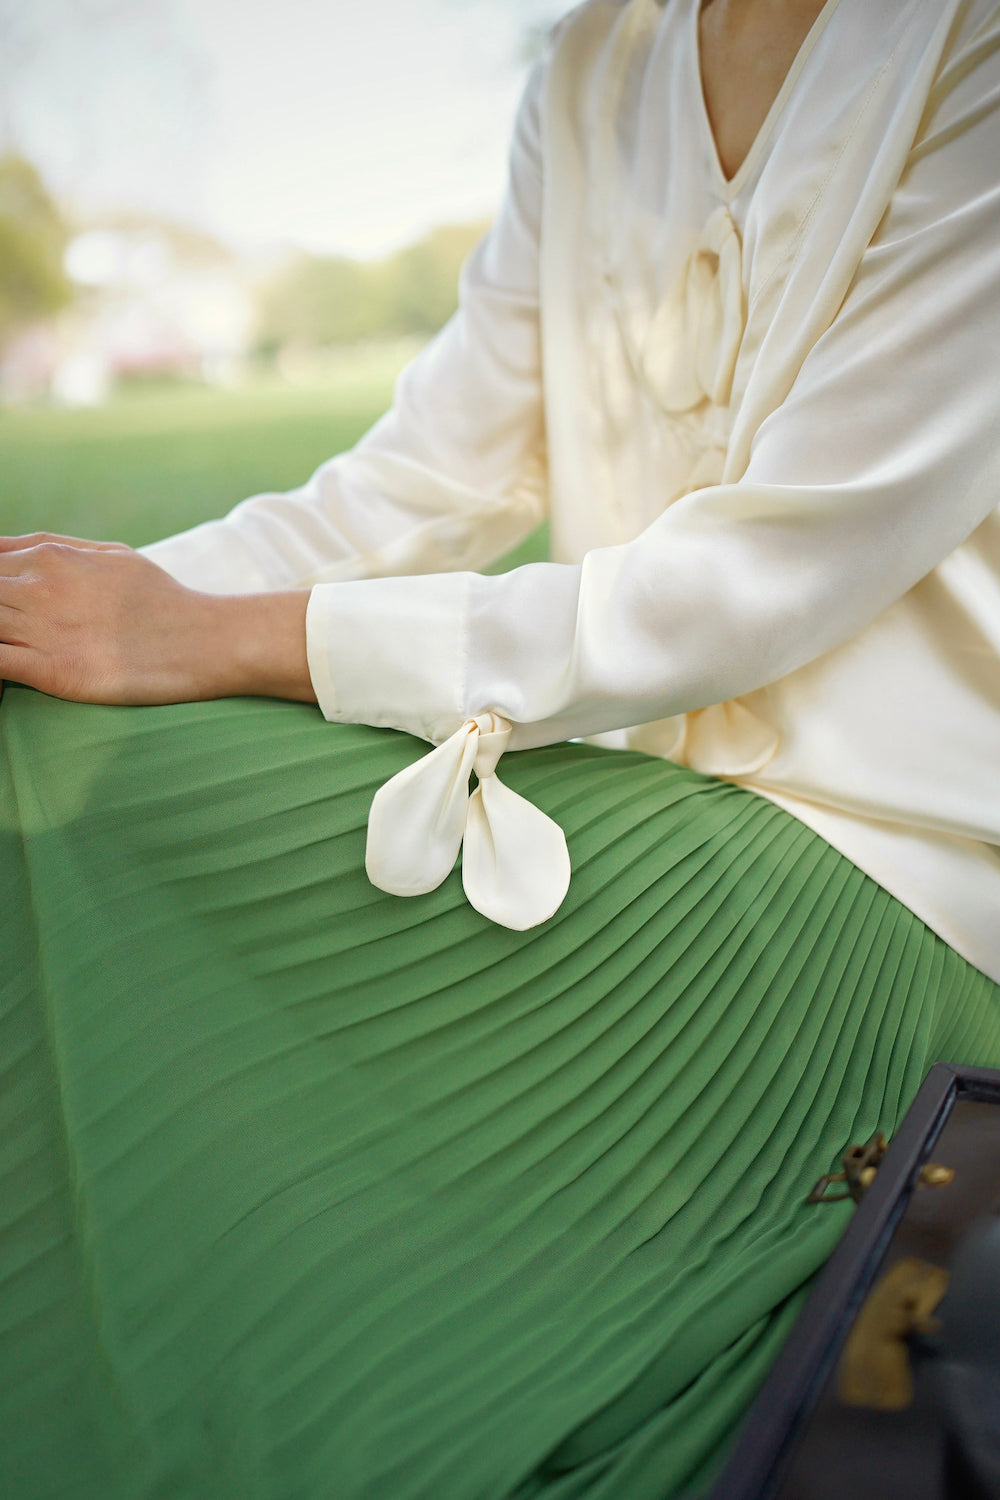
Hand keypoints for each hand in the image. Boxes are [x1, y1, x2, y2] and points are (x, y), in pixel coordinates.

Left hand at [0, 532, 315, 705]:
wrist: (200, 639)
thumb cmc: (160, 599)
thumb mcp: (110, 555)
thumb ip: (56, 548)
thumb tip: (11, 548)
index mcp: (49, 557)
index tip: (8, 602)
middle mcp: (38, 586)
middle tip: (12, 625)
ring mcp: (40, 628)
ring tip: (13, 641)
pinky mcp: (49, 670)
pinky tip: (1, 676)